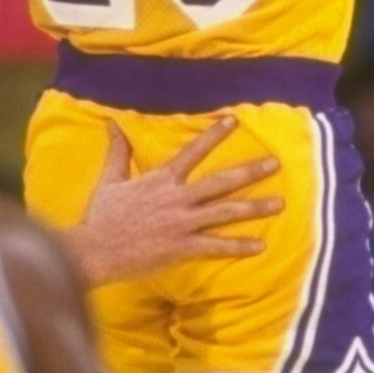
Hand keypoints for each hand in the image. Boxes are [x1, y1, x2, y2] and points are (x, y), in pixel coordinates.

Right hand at [68, 119, 284, 290]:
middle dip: (250, 171)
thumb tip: (112, 123)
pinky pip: (216, 246)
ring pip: (225, 212)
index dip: (214, 135)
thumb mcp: (109, 179)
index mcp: (161, 180)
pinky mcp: (181, 247)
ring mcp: (182, 223)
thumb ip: (118, 151)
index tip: (234, 121)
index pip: (193, 151)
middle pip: (220, 182)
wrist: (93, 251)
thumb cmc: (101, 216)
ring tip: (279, 203)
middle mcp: (177, 198)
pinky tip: (260, 246)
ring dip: (254, 207)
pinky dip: (238, 246)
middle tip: (275, 163)